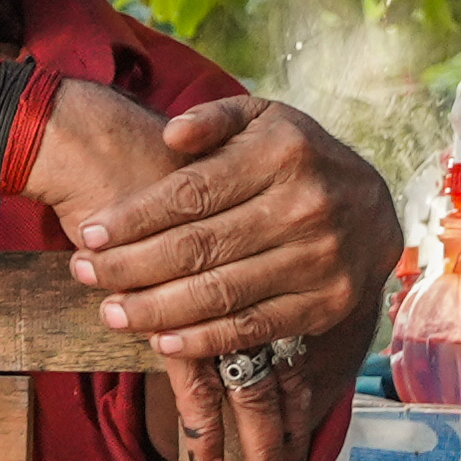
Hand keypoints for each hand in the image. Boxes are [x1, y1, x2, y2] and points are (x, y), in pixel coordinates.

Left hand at [49, 88, 392, 460]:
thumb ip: (214, 118)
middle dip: (132, 266)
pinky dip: (204, 340)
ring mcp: (318, 260)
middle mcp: (304, 207)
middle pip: (198, 247)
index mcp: (282, 154)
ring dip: (156, 310)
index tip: (91, 234)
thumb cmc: (299, 160)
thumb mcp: (265, 119)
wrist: (376, 209)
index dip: (134, 217)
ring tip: (112, 313)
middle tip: (84, 274)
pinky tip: (163, 341)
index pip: (191, 193)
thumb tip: (170, 135)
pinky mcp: (325, 304)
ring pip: (220, 294)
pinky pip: (253, 328)